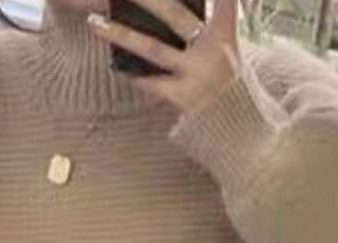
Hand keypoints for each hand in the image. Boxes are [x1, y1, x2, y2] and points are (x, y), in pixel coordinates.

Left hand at [89, 0, 240, 112]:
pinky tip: (117, 67)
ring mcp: (194, 75)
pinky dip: (137, 76)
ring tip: (94, 22)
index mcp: (225, 36)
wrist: (243, 135)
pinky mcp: (182, 98)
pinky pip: (152, 83)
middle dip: (149, 1)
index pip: (223, 2)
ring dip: (120, 34)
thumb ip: (215, 33)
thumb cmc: (235, 94)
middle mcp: (210, 50)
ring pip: (152, 48)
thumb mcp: (231, 57)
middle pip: (174, 13)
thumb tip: (181, 25)